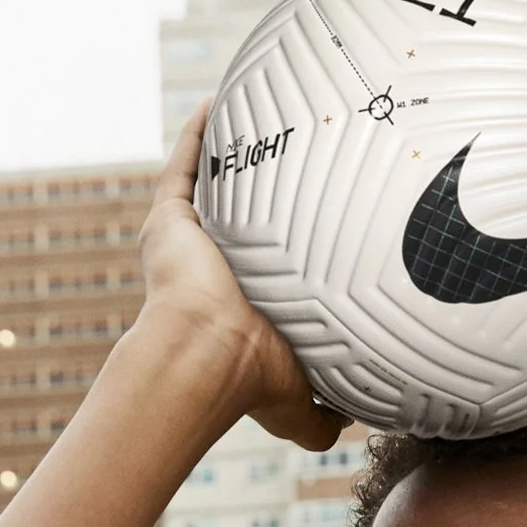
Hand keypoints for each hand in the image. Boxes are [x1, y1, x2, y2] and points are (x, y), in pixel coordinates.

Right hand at [137, 99, 349, 448]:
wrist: (209, 353)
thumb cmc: (256, 378)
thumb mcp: (307, 404)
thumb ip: (330, 413)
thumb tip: (357, 423)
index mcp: (254, 304)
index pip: (278, 267)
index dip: (302, 247)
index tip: (334, 222)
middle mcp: (223, 270)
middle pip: (249, 220)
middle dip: (273, 193)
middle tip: (311, 159)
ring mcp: (196, 241)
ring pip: (217, 186)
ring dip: (234, 154)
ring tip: (267, 118)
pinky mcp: (170, 220)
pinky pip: (185, 163)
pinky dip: (199, 132)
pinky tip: (220, 103)